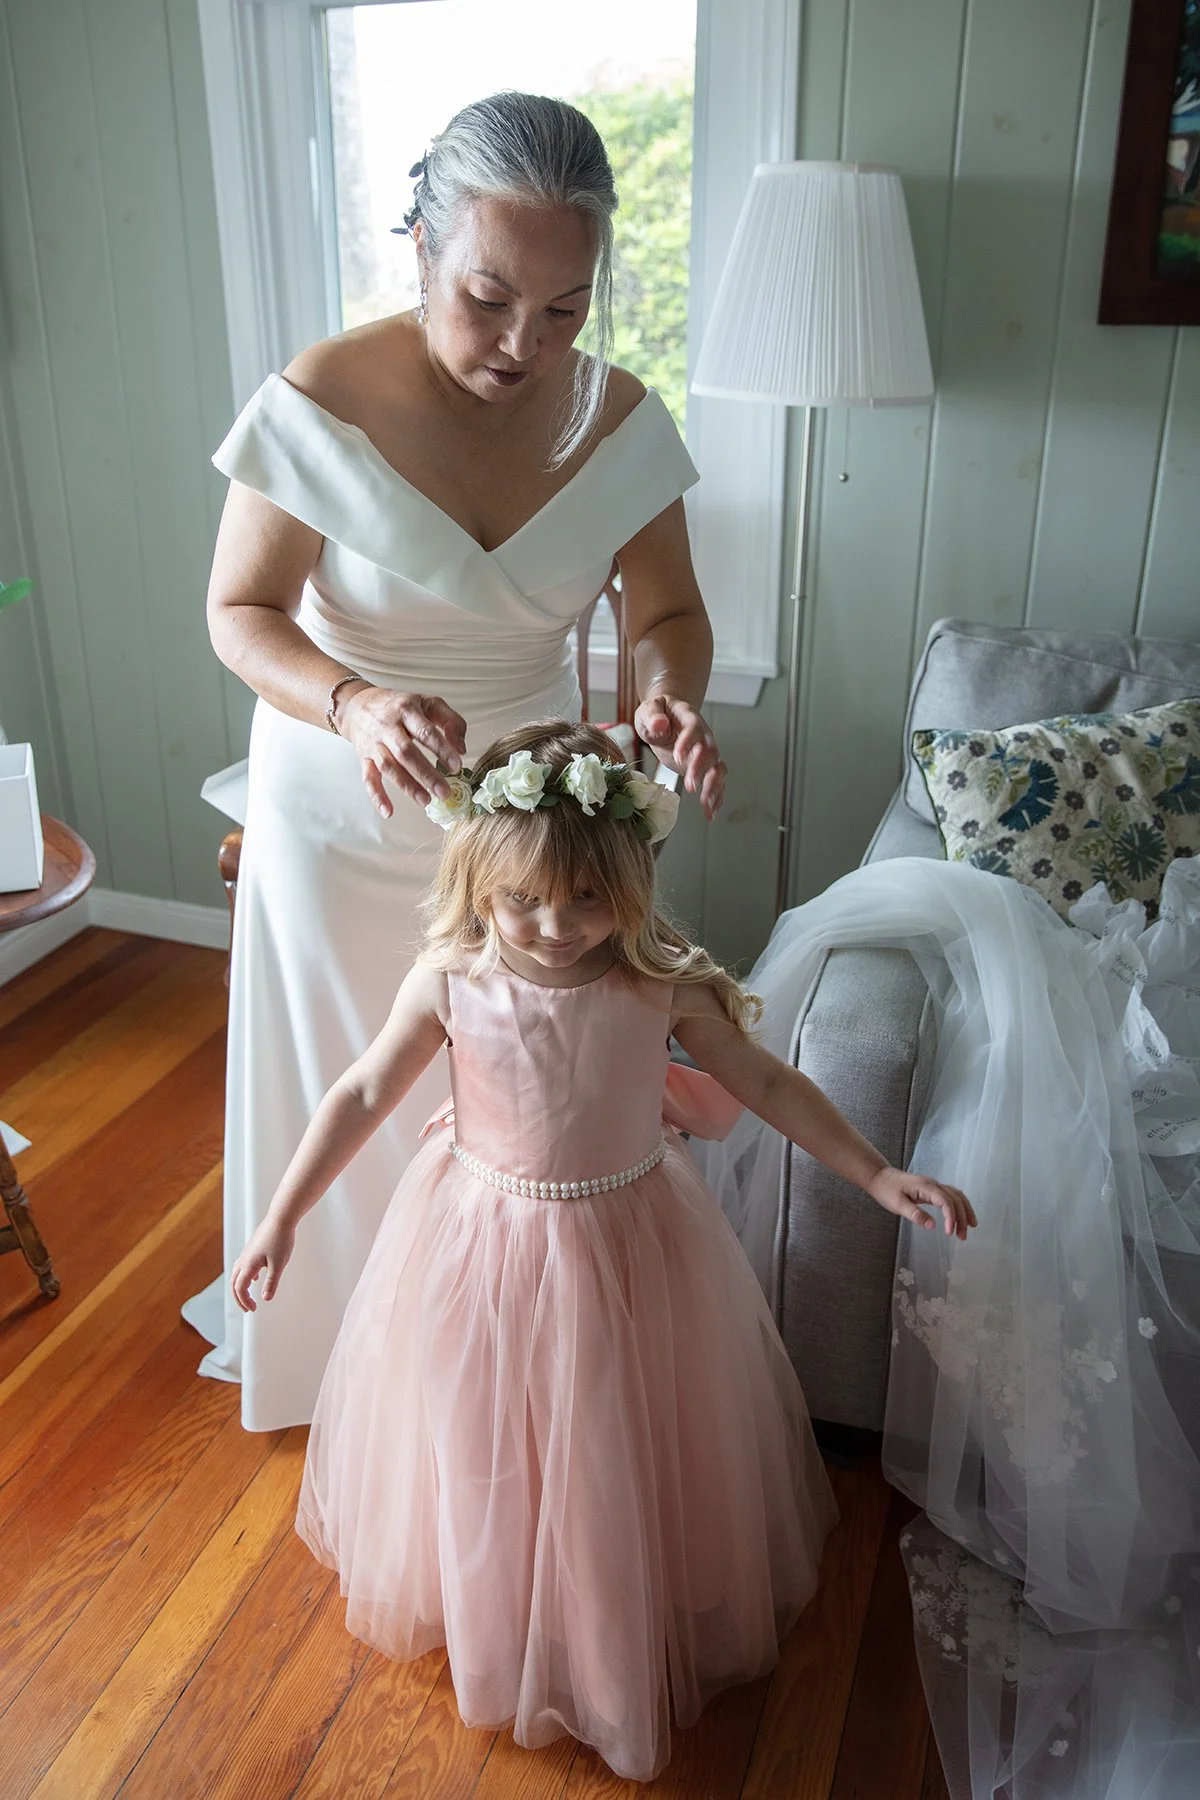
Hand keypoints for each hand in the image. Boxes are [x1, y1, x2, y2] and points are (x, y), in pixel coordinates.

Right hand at [231, 1216, 296, 1311]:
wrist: (281, 1218)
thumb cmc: (281, 1239)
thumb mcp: (279, 1265)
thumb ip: (271, 1283)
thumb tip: (265, 1299)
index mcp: (248, 1265)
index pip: (240, 1289)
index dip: (244, 1301)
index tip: (253, 1309)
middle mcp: (244, 1259)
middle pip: (234, 1283)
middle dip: (239, 1298)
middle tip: (248, 1308)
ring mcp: (247, 1253)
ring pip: (236, 1274)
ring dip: (240, 1287)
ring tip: (248, 1296)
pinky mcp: (252, 1248)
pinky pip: (242, 1265)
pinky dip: (244, 1276)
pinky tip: (255, 1277)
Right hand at [338, 687, 467, 817]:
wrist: (358, 704)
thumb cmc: (400, 706)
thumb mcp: (428, 703)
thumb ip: (451, 722)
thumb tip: (461, 749)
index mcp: (407, 710)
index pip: (425, 731)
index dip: (442, 749)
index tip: (456, 766)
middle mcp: (388, 727)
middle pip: (405, 752)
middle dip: (426, 773)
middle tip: (444, 792)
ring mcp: (374, 744)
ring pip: (388, 766)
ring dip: (407, 786)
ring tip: (426, 801)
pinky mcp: (364, 758)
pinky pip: (368, 778)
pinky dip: (377, 796)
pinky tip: (388, 811)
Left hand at [634, 695, 725, 818]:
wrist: (665, 718)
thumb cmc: (657, 713)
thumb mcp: (648, 710)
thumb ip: (652, 716)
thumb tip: (659, 724)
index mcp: (688, 718)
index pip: (693, 728)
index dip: (688, 742)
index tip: (678, 756)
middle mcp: (702, 735)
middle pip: (709, 752)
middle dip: (701, 770)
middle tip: (691, 786)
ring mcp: (705, 752)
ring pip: (717, 769)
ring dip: (714, 787)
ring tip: (706, 805)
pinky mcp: (704, 767)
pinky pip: (716, 782)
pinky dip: (716, 797)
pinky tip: (711, 813)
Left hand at [867, 1168, 976, 1240]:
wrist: (880, 1178)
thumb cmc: (887, 1190)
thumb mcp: (897, 1205)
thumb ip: (915, 1215)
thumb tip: (933, 1226)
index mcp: (925, 1187)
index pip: (945, 1201)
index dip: (951, 1217)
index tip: (950, 1232)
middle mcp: (933, 1184)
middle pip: (955, 1199)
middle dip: (962, 1218)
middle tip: (963, 1236)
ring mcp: (934, 1186)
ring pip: (957, 1196)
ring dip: (965, 1211)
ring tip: (970, 1228)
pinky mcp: (932, 1190)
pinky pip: (952, 1196)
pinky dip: (960, 1206)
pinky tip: (963, 1216)